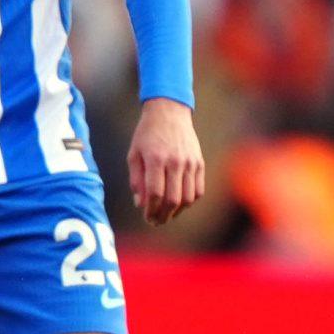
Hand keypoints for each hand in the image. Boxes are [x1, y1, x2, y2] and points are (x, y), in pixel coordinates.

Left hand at [127, 98, 205, 225]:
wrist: (169, 112)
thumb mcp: (134, 154)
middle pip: (173, 199)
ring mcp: (190, 163)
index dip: (151, 210)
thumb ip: (136, 180)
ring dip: (177, 212)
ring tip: (167, 215)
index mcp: (156, 159)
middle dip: (163, 215)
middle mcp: (175, 162)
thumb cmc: (146, 134)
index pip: (155, 193)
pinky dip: (189, 201)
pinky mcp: (200, 163)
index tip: (146, 217)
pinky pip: (198, 190)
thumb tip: (141, 204)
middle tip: (156, 221)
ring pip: (188, 198)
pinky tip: (179, 204)